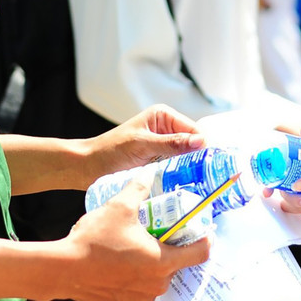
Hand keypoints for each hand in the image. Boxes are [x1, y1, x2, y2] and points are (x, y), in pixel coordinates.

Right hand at [60, 180, 210, 300]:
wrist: (63, 268)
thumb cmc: (94, 239)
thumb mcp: (120, 206)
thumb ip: (139, 188)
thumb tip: (149, 173)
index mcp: (162, 262)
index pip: (200, 253)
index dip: (204, 239)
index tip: (203, 231)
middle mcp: (156, 286)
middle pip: (175, 264)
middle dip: (169, 249)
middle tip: (155, 233)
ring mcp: (140, 300)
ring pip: (156, 279)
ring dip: (151, 265)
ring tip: (134, 248)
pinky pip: (139, 291)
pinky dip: (134, 280)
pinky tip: (120, 265)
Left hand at [83, 105, 204, 183]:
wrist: (88, 167)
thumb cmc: (111, 151)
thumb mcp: (143, 145)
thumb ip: (171, 143)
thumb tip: (201, 141)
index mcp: (163, 116)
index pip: (194, 130)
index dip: (203, 146)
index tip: (213, 164)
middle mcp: (165, 128)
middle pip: (192, 144)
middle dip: (197, 159)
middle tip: (206, 178)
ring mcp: (162, 146)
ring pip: (185, 157)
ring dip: (188, 169)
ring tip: (197, 184)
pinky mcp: (157, 161)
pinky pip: (175, 167)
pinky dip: (179, 175)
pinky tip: (183, 185)